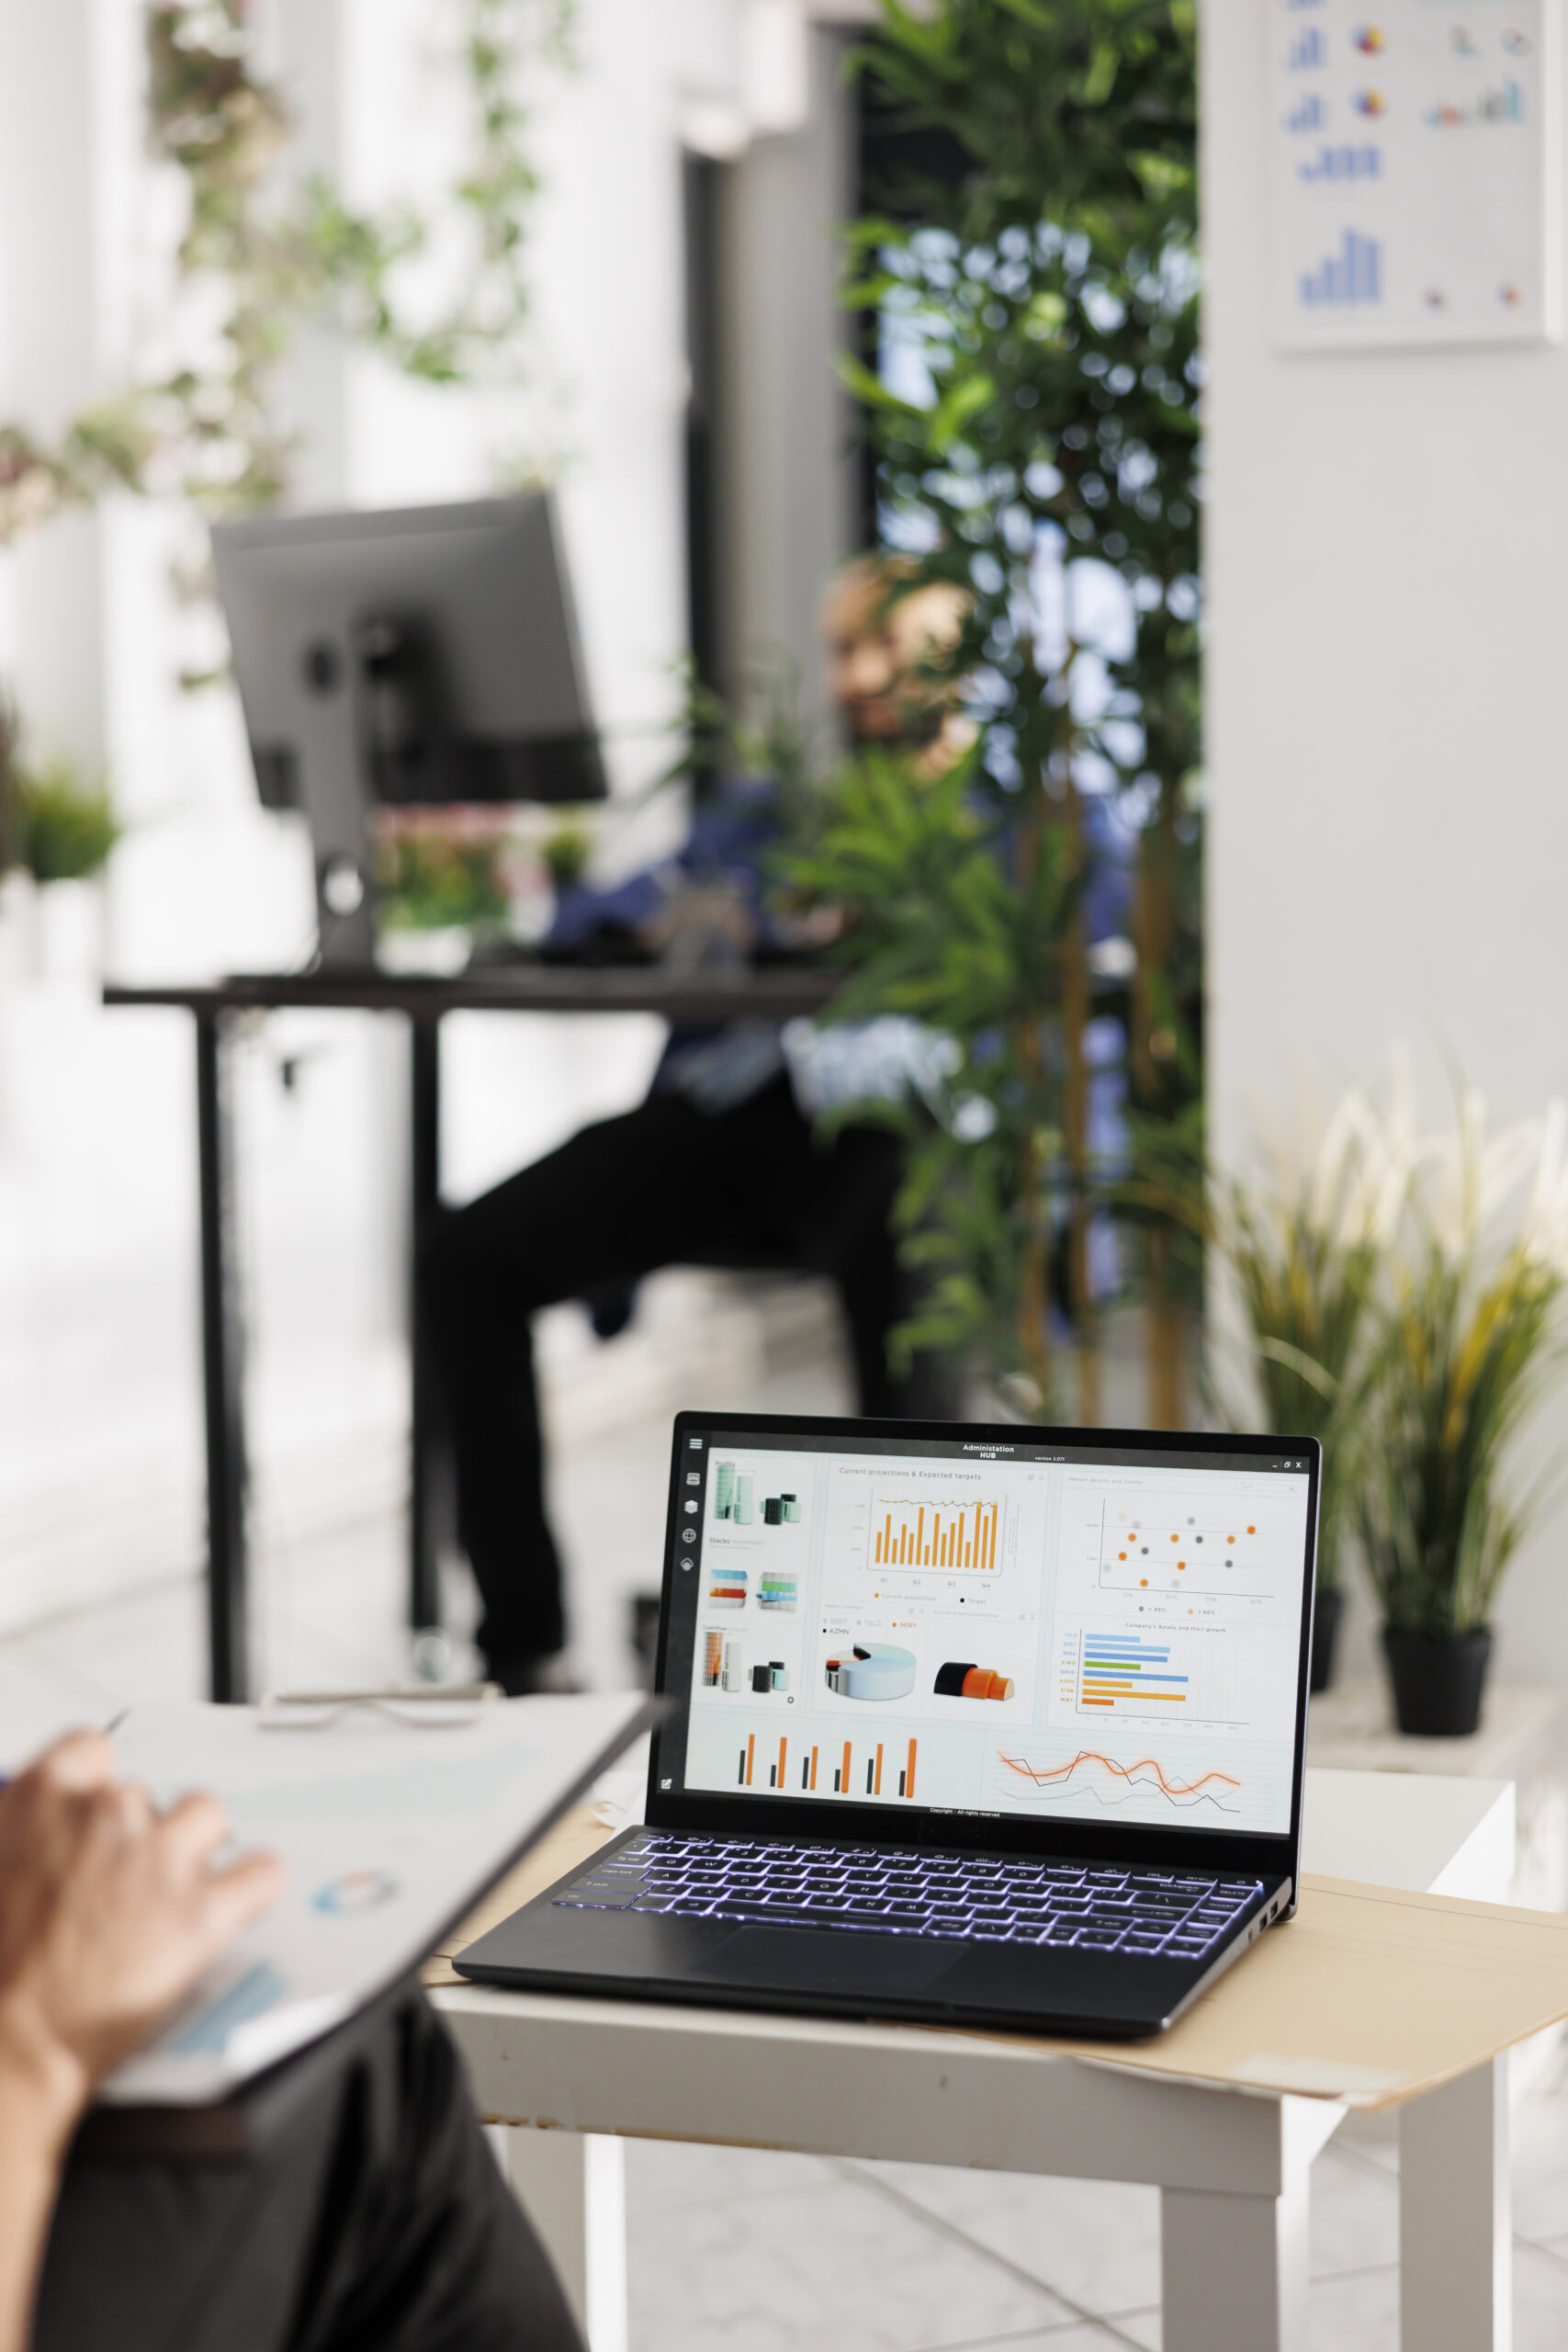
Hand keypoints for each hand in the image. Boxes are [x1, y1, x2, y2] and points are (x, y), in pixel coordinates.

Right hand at [0, 1731, 281, 2144]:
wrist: (9, 2047)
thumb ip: (27, 1842)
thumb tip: (45, 1846)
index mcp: (42, 1800)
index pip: (90, 1749)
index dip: (96, 1784)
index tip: (98, 1811)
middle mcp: (107, 1815)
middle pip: (149, 1794)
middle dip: (139, 1834)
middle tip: (121, 1887)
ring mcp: (159, 1859)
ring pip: (207, 1815)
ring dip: (196, 1848)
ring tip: (174, 1892)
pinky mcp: (203, 1910)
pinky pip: (261, 1872)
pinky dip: (254, 1887)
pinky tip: (236, 1902)